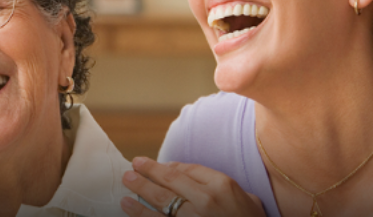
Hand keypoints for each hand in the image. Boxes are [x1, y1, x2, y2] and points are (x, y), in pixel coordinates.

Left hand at [120, 157, 265, 216]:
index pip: (187, 169)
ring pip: (160, 201)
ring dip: (139, 190)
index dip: (167, 166)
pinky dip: (141, 214)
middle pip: (169, 181)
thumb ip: (226, 187)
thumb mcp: (250, 201)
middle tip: (132, 166)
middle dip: (148, 172)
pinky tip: (129, 208)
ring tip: (127, 182)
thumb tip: (195, 176)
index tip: (154, 164)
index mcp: (222, 186)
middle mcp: (206, 200)